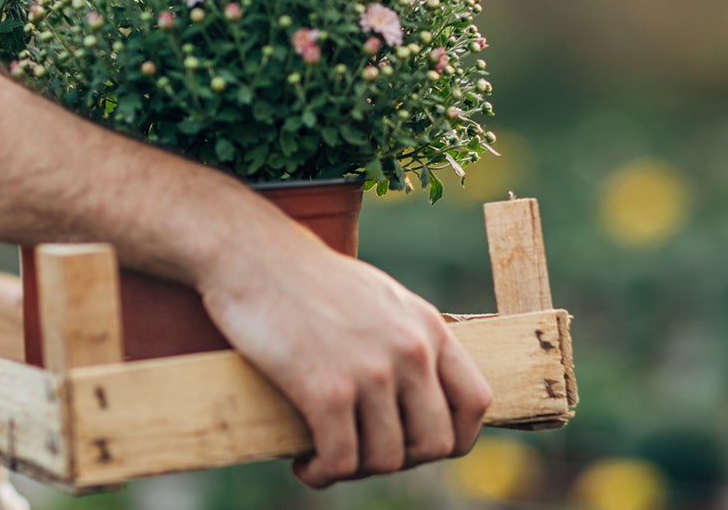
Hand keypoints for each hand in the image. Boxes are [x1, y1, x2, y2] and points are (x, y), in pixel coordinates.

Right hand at [199, 235, 492, 487]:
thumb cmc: (306, 278)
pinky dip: (322, 473)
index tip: (416, 445)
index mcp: (427, 326)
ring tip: (326, 457)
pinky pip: (341, 460)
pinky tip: (304, 464)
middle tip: (362, 451)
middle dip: (400, 460)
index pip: (477, 402)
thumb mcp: (379, 299)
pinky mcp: (325, 388)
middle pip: (436, 443)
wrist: (249, 253)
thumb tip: (418, 392)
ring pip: (387, 460)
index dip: (454, 438)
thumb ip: (407, 339)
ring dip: (355, 470)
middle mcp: (410, 349)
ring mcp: (371, 370)